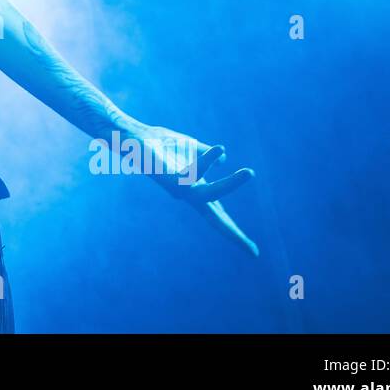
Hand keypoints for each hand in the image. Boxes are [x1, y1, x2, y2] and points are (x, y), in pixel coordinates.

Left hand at [135, 125, 258, 256]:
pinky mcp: (169, 178)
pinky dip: (208, 160)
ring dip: (231, 184)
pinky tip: (220, 149)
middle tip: (253, 252)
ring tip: (250, 173)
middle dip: (233, 235)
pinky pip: (194, 171)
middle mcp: (189, 193)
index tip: (254, 253)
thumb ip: (207, 155)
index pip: (220, 215)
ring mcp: (179, 188)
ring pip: (211, 194)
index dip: (235, 233)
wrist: (135, 135)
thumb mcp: (191, 148)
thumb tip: (224, 159)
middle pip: (216, 220)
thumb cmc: (162, 144)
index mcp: (197, 189)